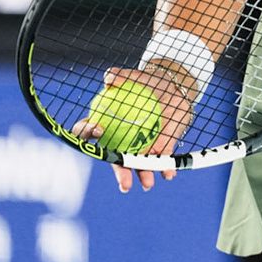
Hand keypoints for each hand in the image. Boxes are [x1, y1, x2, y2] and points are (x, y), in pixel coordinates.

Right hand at [72, 65, 193, 192]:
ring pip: (140, 164)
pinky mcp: (161, 146)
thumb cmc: (147, 83)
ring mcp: (141, 145)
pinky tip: (169, 174)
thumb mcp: (135, 77)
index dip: (89, 133)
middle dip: (121, 173)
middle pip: (117, 159)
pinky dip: (166, 167)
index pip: (91, 132)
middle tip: (125, 185)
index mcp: (109, 124)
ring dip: (143, 175)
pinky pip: (163, 158)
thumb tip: (109, 77)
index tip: (97, 129)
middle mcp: (123, 140)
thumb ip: (121, 77)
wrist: (173, 86)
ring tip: (147, 185)